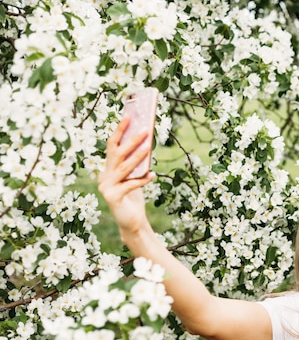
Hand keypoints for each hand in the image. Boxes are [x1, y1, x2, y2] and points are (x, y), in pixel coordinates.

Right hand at [98, 116, 154, 237]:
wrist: (131, 223)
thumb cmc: (134, 198)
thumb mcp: (135, 178)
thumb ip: (136, 164)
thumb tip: (145, 143)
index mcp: (107, 169)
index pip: (112, 146)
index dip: (119, 131)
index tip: (129, 116)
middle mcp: (104, 176)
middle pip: (117, 154)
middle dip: (130, 141)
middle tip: (144, 129)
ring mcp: (106, 187)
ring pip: (124, 168)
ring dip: (138, 157)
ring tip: (149, 146)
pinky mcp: (112, 198)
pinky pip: (130, 185)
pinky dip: (142, 180)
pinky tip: (153, 175)